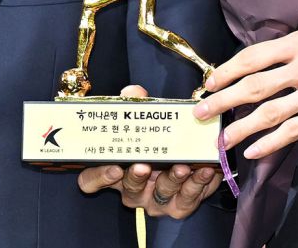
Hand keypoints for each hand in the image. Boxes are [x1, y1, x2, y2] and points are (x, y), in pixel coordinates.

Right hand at [77, 85, 220, 215]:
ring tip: (181, 166)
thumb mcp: (145, 120)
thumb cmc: (157, 139)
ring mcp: (157, 200)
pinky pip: (188, 198)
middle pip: (129, 189)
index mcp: (117, 170)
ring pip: (161, 194)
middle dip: (137, 178)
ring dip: (172, 179)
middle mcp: (134, 190)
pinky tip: (204, 168)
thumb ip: (137, 106)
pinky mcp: (181, 205)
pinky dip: (198, 183)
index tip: (113, 166)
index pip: (92, 180)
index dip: (99, 177)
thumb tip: (133, 92)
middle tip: (144, 166)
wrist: (188, 154)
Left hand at [195, 19, 297, 158]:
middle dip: (223, 98)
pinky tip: (255, 150)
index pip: (255, 55)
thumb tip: (270, 61)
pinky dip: (271, 142)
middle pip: (254, 84)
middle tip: (201, 112)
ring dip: (242, 125)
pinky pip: (295, 130)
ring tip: (221, 138)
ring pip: (270, 111)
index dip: (228, 69)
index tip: (210, 80)